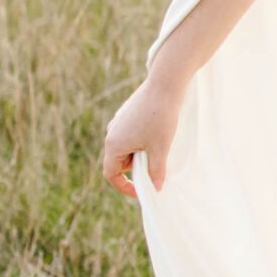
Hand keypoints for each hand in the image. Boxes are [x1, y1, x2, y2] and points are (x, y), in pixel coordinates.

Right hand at [101, 77, 183, 199]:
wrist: (164, 85)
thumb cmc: (161, 118)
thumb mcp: (160, 148)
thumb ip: (156, 171)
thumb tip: (156, 188)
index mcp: (114, 144)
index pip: (111, 174)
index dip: (125, 186)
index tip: (141, 191)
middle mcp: (111, 133)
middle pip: (118, 162)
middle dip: (135, 169)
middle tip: (155, 166)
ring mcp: (118, 123)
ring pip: (126, 148)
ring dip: (140, 155)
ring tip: (158, 148)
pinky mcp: (127, 115)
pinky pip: (130, 135)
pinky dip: (141, 142)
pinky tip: (157, 135)